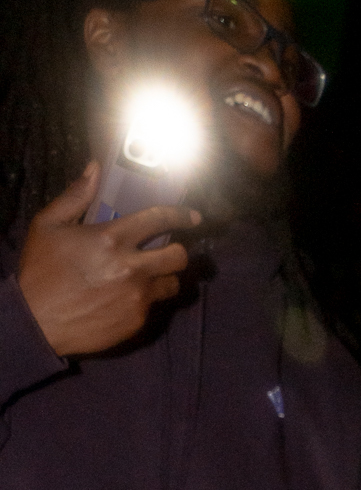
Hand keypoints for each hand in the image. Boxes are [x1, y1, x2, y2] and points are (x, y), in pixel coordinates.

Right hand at [15, 164, 198, 356]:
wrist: (38, 320)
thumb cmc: (41, 270)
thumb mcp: (49, 224)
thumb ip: (76, 195)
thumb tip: (95, 168)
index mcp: (111, 238)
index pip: (158, 220)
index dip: (181, 216)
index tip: (193, 217)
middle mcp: (131, 267)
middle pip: (178, 257)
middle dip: (178, 252)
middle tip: (168, 252)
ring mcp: (137, 296)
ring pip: (173, 284)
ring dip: (166, 277)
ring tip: (150, 275)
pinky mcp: (137, 320)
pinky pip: (155, 305)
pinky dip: (148, 298)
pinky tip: (129, 296)